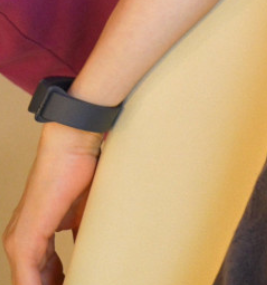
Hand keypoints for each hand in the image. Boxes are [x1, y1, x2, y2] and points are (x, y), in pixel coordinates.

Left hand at [3, 123, 101, 284]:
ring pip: (29, 283)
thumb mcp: (84, 215)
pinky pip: (28, 281)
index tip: (82, 282)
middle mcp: (18, 242)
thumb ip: (82, 240)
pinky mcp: (24, 241)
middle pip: (35, 281)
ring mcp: (18, 243)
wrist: (72, 149)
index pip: (43, 274)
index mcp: (33, 237)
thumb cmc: (81, 173)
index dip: (60, 283)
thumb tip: (93, 259)